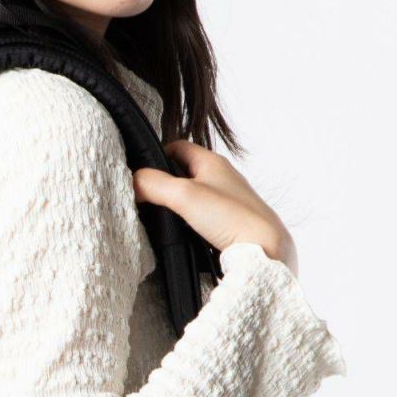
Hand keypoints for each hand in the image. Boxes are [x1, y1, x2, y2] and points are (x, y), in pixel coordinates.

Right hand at [133, 142, 298, 278]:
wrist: (266, 250)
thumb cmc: (232, 218)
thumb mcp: (184, 196)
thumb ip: (153, 185)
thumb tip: (131, 182)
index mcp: (212, 162)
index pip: (178, 147)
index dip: (156, 155)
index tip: (140, 173)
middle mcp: (221, 179)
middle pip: (184, 173)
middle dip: (163, 183)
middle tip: (146, 199)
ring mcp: (226, 202)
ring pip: (192, 197)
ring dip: (175, 207)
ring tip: (161, 220)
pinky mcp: (229, 225)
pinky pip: (202, 218)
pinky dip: (188, 224)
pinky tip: (182, 237)